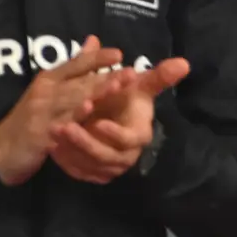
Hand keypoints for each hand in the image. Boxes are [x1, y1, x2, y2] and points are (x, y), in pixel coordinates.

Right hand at [0, 39, 119, 184]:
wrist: (2, 148)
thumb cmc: (33, 115)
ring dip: (96, 93)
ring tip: (116, 87)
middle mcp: (45, 92)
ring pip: (72, 100)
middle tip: (131, 72)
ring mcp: (42, 113)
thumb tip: (93, 39)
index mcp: (49, 78)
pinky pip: (60, 124)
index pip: (75, 63)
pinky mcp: (40, 134)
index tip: (119, 54)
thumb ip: (75, 67)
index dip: (96, 58)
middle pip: (79, 82)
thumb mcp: (51, 88)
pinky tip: (89, 111)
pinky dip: (75, 117)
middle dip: (106, 77)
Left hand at [48, 56, 187, 185]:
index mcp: (139, 135)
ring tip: (53, 132)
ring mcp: (110, 167)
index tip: (97, 122)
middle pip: (106, 156)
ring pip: (89, 165)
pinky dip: (65, 161)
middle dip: (84, 142)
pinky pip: (79, 172)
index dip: (114, 134)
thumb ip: (159, 76)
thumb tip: (184, 62)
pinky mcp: (94, 173)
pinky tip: (52, 147)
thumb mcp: (138, 86)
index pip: (129, 140)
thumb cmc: (125, 99)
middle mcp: (127, 155)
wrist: (111, 117)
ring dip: (71, 150)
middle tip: (63, 126)